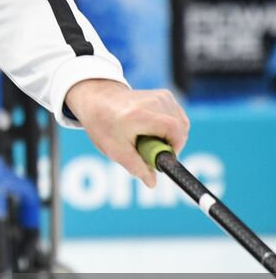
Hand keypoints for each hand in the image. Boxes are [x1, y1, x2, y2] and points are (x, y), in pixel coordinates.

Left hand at [64, 79, 188, 187]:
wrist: (97, 99)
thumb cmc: (103, 125)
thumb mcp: (114, 150)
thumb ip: (136, 167)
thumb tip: (152, 183)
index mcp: (138, 115)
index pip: (174, 130)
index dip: (175, 147)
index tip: (163, 156)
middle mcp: (153, 102)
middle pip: (180, 129)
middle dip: (171, 144)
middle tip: (150, 148)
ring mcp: (160, 96)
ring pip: (182, 124)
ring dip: (171, 136)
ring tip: (148, 137)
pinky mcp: (165, 95)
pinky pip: (178, 117)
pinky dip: (170, 127)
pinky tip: (152, 128)